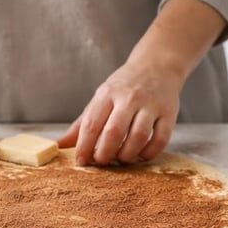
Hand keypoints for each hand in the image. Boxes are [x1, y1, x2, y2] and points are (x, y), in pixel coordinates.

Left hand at [56, 59, 180, 164]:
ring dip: (127, 155)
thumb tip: (59, 145)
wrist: (157, 65)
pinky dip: (149, 153)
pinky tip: (141, 155)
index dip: (84, 147)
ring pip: (138, 137)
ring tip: (121, 159)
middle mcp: (129, 98)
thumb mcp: (101, 98)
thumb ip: (82, 124)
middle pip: (114, 132)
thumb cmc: (124, 87)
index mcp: (108, 94)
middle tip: (102, 162)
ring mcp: (151, 105)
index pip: (92, 124)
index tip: (81, 162)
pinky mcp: (169, 113)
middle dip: (105, 154)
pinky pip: (160, 139)